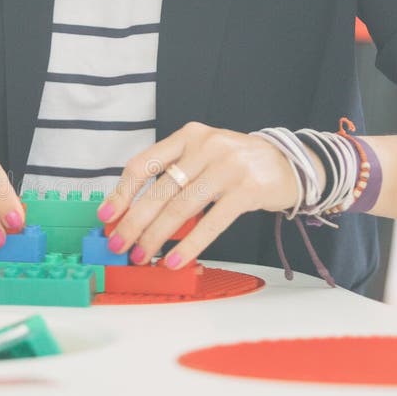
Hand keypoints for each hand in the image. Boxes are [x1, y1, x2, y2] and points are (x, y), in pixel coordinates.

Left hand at [96, 122, 323, 268]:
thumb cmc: (237, 164)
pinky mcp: (248, 190)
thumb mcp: (203, 156)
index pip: (144, 163)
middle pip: (159, 190)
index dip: (121, 192)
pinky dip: (190, 244)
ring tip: (141, 257)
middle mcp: (206, 146)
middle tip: (118, 246)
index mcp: (188, 136)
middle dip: (134, 223)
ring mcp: (228, 167)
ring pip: (181, 207)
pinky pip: (211, 222)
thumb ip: (174, 175)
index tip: (106, 216)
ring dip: (156, 237)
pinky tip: (174, 259)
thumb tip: (136, 214)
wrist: (290, 162)